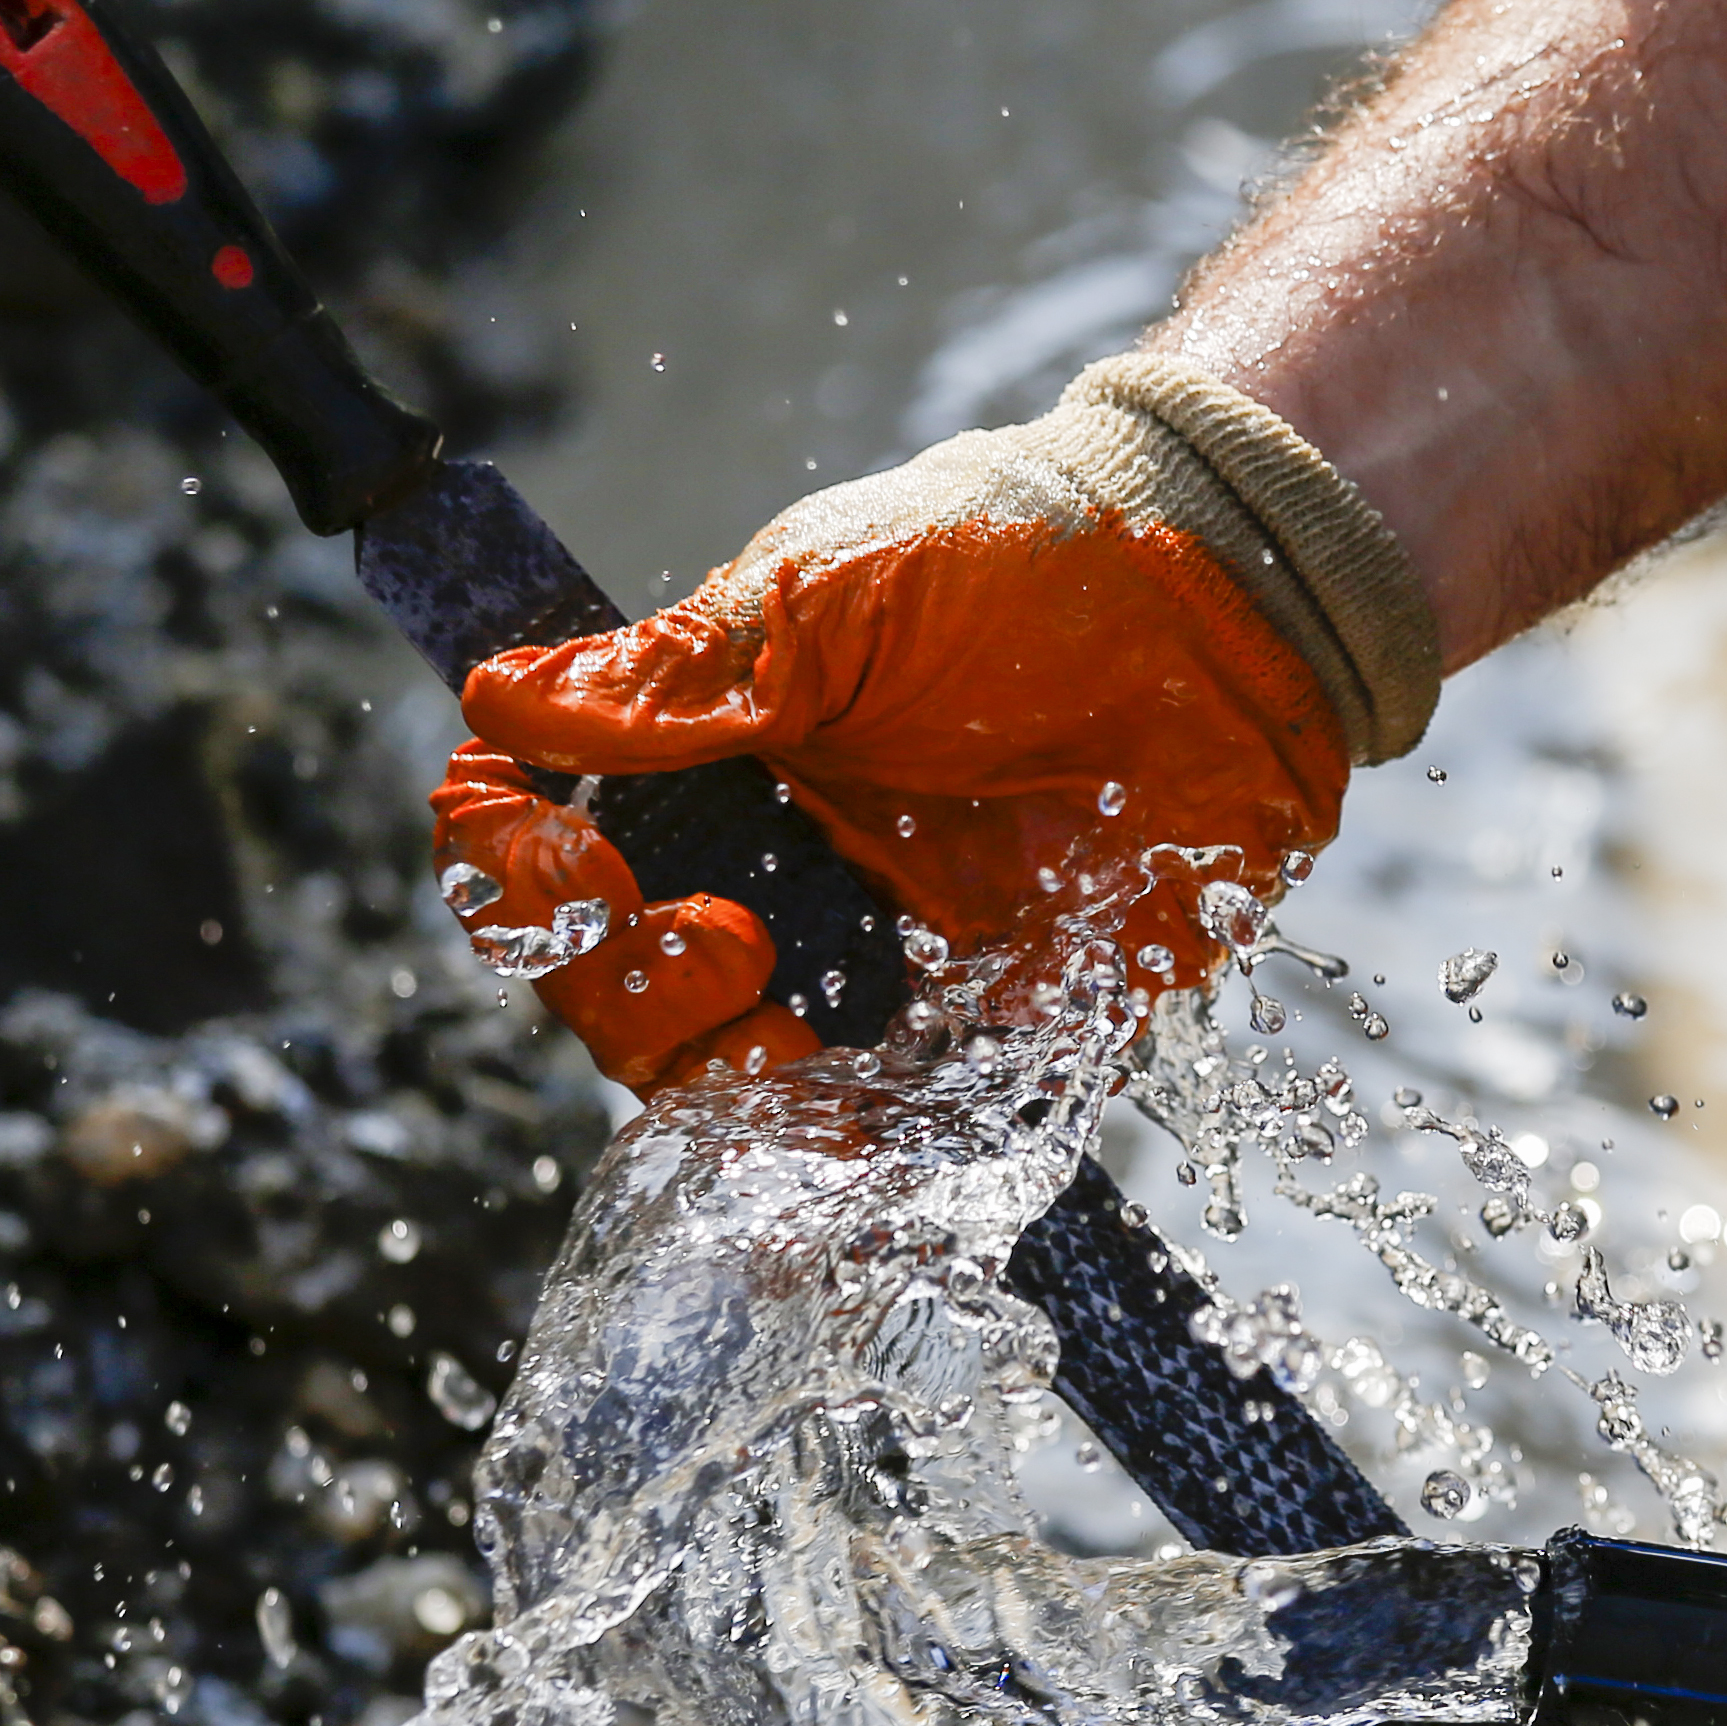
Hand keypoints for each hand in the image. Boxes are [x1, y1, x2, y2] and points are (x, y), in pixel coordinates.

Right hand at [437, 357, 1427, 1089]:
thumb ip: (678, 677)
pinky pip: (898, 1136)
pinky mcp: (992, 1029)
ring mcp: (876, 960)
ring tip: (788, 1048)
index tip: (581, 875)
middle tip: (729, 943)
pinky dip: (855, 1165)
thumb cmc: (1017, 560)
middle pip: (617, 994)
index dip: (514, 878)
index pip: (545, 846)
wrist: (1219, 604)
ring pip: (733, 1089)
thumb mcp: (825, 593)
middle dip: (629, 1001)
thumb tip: (507, 704)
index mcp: (710, 765)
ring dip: (725, 1093)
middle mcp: (774, 872)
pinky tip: (858, 1143)